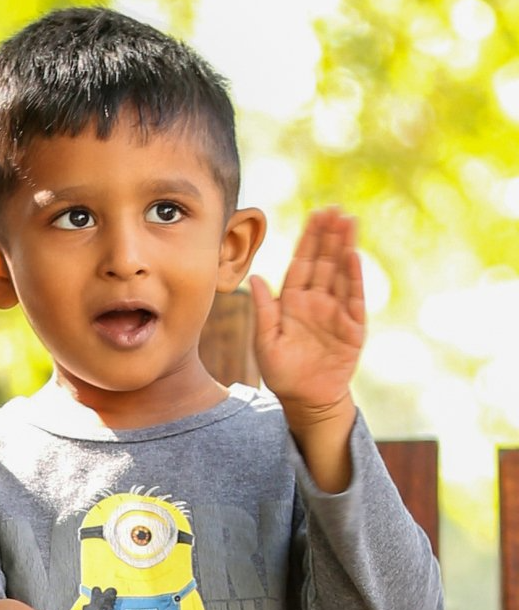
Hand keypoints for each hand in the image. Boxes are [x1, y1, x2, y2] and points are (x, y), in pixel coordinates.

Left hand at [250, 207, 365, 421]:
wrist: (306, 400)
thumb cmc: (282, 371)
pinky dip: (354, 278)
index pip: (301, 263)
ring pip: (340, 273)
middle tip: (334, 209)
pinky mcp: (352, 328)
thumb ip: (264, 309)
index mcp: (293, 301)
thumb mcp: (265, 339)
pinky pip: (353, 299)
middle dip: (328, 235)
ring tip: (349, 223)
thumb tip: (256, 278)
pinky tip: (353, 256)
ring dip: (345, 248)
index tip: (315, 215)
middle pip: (323, 262)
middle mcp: (316, 302)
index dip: (308, 240)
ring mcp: (335, 313)